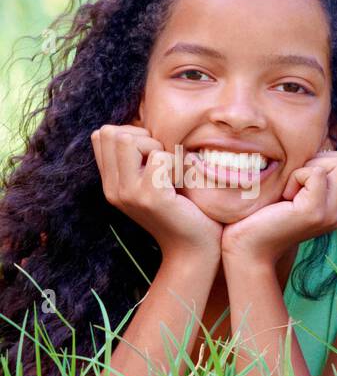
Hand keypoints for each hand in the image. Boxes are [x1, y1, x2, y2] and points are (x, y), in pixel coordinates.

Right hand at [90, 124, 221, 257]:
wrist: (195, 251)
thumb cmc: (183, 212)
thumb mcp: (153, 183)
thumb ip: (140, 160)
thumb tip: (140, 125)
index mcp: (111, 184)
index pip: (102, 135)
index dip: (132, 135)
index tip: (154, 156)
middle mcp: (113, 188)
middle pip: (111, 132)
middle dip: (142, 137)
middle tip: (163, 162)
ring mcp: (128, 193)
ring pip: (127, 139)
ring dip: (156, 147)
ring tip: (170, 172)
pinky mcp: (150, 197)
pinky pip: (159, 157)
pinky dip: (176, 163)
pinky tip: (182, 184)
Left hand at [220, 151, 336, 264]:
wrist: (248, 247)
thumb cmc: (263, 214)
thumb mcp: (297, 190)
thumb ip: (315, 173)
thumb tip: (322, 146)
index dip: (328, 159)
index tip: (303, 180)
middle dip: (319, 161)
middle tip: (295, 187)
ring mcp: (333, 214)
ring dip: (307, 169)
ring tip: (289, 193)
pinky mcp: (316, 212)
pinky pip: (316, 173)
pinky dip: (296, 177)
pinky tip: (284, 197)